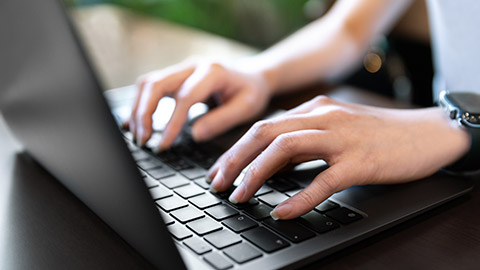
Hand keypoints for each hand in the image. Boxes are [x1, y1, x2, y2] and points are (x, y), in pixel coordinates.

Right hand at [126, 60, 271, 149]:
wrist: (253, 75)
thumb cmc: (252, 92)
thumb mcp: (247, 107)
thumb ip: (222, 120)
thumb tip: (195, 135)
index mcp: (213, 72)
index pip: (185, 97)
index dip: (172, 122)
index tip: (163, 144)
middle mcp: (193, 66)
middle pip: (157, 84)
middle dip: (144, 114)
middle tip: (143, 140)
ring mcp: (182, 69)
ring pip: (148, 83)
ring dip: (138, 110)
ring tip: (140, 136)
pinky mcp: (175, 77)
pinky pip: (151, 87)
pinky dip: (140, 104)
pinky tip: (134, 123)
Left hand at [207, 96, 469, 218]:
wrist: (425, 133)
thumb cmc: (377, 134)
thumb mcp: (334, 129)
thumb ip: (303, 142)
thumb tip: (269, 165)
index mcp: (314, 110)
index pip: (263, 127)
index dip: (236, 149)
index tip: (219, 170)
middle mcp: (322, 118)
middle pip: (265, 133)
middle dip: (235, 159)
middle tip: (217, 183)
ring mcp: (341, 138)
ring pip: (286, 149)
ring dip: (256, 174)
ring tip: (240, 196)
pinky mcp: (360, 161)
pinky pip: (322, 180)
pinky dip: (299, 198)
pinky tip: (282, 212)